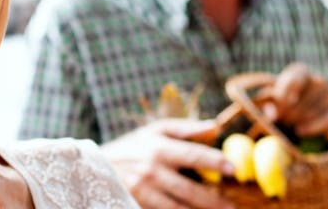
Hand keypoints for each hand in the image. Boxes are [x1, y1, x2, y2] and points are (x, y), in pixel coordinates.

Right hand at [102, 119, 234, 208]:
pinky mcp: (137, 205)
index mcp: (159, 148)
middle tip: (232, 205)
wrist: (94, 167)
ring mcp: (144, 192)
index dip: (214, 162)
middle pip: (189, 189)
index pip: (193, 155)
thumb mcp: (155, 130)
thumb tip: (215, 127)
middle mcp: (152, 171)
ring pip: (178, 208)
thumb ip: (186, 129)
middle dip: (214, 200)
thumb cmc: (132, 146)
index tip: (232, 169)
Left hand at [263, 62, 327, 136]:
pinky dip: (314, 127)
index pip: (297, 78)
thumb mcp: (275, 102)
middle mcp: (320, 80)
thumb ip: (272, 106)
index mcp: (301, 72)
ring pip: (316, 108)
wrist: (305, 118)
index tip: (281, 104)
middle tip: (283, 120)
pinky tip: (300, 131)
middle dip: (292, 109)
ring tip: (290, 125)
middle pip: (308, 94)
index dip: (288, 92)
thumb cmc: (284, 105)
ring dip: (301, 119)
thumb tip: (272, 115)